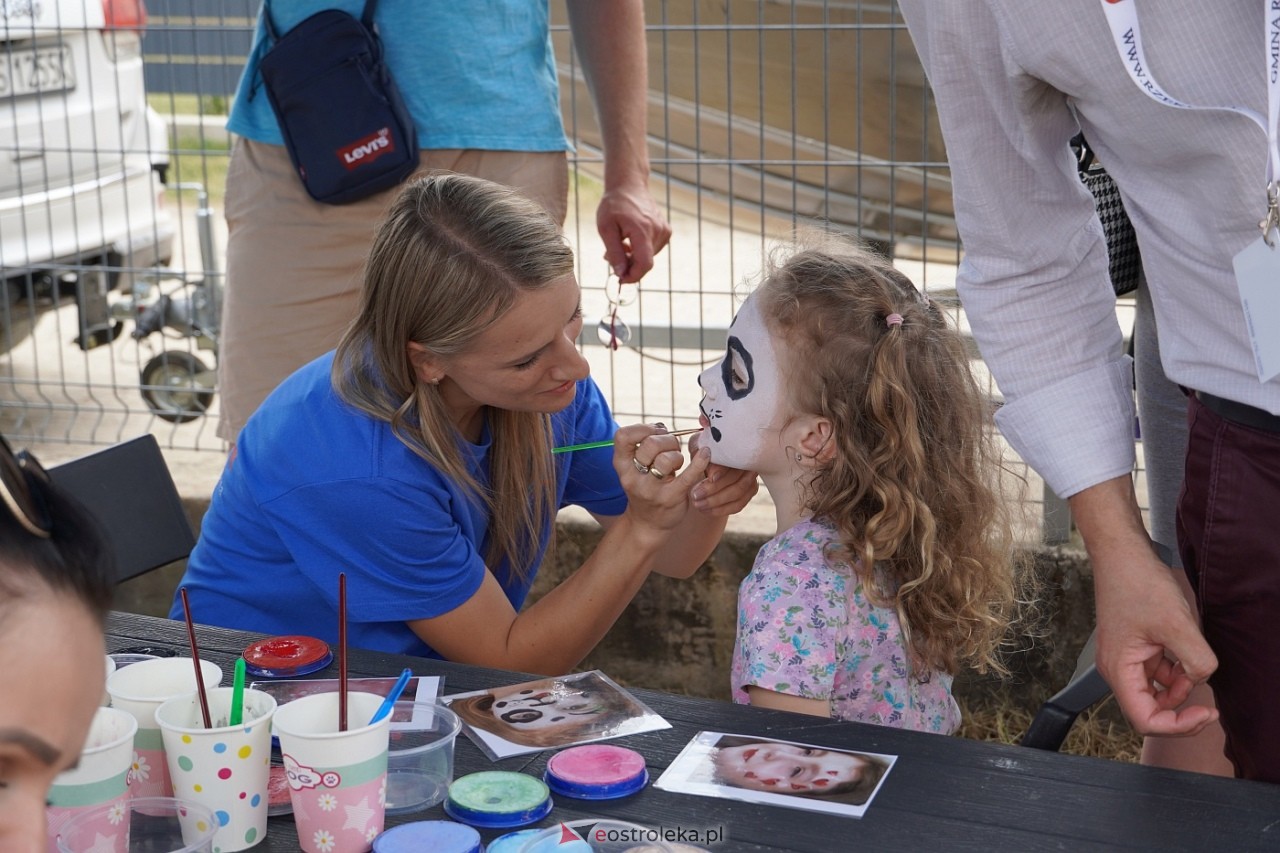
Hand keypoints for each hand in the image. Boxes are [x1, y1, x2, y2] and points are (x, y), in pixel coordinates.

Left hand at [597, 184, 671, 282]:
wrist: (629, 185)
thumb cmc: (614, 205)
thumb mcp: (606, 229)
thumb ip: (614, 253)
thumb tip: (621, 274)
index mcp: (642, 230)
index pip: (644, 264)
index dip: (633, 276)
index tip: (620, 279)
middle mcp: (657, 231)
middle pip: (645, 262)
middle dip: (628, 265)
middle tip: (610, 256)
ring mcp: (664, 230)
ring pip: (649, 257)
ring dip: (633, 257)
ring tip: (620, 243)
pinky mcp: (666, 231)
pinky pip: (653, 249)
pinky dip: (641, 250)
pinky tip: (631, 239)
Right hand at [613, 422, 709, 535]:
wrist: (647, 524)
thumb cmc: (644, 487)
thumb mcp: (634, 467)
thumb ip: (643, 445)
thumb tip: (661, 427)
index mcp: (621, 465)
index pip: (623, 436)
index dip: (642, 428)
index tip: (655, 432)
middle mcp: (632, 477)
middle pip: (650, 444)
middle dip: (667, 439)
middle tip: (672, 447)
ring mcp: (651, 490)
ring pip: (666, 459)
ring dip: (677, 454)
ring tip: (677, 461)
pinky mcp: (671, 498)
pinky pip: (688, 475)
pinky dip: (699, 461)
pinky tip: (705, 453)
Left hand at [682, 428, 757, 515]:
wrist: (712, 464)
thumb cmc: (704, 450)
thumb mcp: (700, 443)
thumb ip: (701, 439)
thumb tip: (704, 424)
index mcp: (740, 448)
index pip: (735, 462)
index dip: (722, 470)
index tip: (707, 477)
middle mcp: (750, 462)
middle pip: (737, 481)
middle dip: (714, 490)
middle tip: (694, 495)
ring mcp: (752, 478)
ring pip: (738, 494)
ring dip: (716, 502)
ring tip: (696, 504)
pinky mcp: (750, 491)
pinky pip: (738, 505)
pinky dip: (721, 510)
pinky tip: (705, 510)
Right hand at [1093, 545, 1219, 735]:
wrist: (1122, 555)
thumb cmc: (1138, 584)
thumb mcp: (1177, 624)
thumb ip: (1196, 660)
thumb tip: (1202, 679)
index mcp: (1119, 669)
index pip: (1145, 719)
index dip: (1178, 725)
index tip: (1205, 712)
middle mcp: (1117, 669)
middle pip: (1149, 710)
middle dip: (1181, 709)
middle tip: (1209, 704)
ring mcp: (1124, 659)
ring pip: (1156, 692)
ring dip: (1181, 688)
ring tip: (1196, 664)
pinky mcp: (1134, 648)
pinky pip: (1157, 673)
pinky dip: (1176, 672)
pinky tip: (1187, 652)